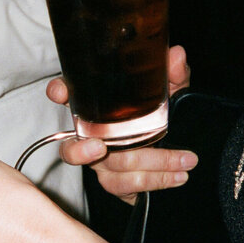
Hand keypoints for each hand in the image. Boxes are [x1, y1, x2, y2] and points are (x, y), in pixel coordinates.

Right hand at [53, 45, 195, 202]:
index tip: (61, 93)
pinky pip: (123, 186)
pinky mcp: (113, 182)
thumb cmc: (162, 116)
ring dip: (154, 164)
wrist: (175, 153)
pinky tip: (178, 176)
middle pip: (86, 143)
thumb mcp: (171, 92)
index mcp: (97, 107)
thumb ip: (173, 75)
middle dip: (128, 144)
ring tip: (184, 161)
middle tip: (156, 137)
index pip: (68, 95)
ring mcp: (98, 162)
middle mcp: (91, 135)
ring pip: (112, 168)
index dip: (59, 93)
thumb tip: (176, 56)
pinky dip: (156, 181)